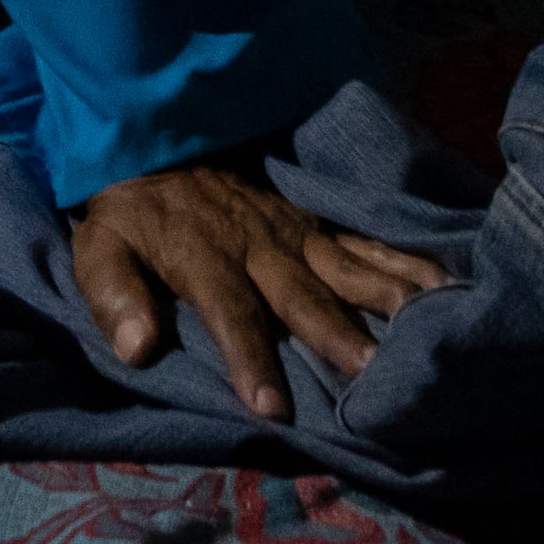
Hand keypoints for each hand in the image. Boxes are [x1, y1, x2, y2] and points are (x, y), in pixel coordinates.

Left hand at [68, 160, 446, 420]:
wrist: (156, 136)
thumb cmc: (131, 213)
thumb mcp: (99, 248)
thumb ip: (114, 296)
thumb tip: (134, 347)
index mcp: (206, 258)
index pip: (231, 314)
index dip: (251, 358)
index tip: (270, 407)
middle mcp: (260, 246)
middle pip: (303, 295)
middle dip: (337, 334)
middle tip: (373, 373)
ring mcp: (295, 232)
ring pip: (347, 266)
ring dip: (387, 296)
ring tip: (429, 324)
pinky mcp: (315, 222)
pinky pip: (364, 241)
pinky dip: (404, 261)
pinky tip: (443, 282)